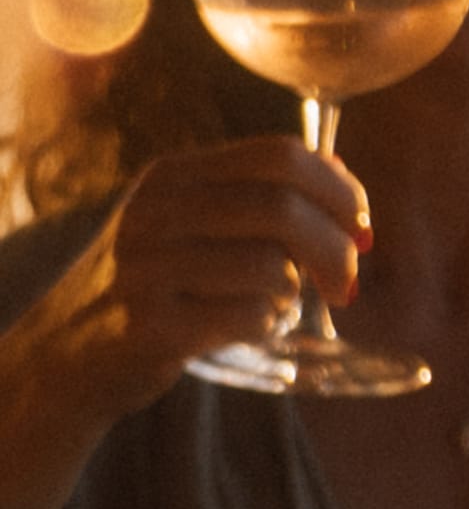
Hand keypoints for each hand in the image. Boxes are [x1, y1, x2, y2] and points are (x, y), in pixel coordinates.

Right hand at [13, 137, 366, 440]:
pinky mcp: (150, 324)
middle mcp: (155, 211)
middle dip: (335, 248)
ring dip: (293, 293)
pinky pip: (248, 316)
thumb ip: (256, 198)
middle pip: (282, 208)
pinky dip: (268, 325)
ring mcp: (147, 267)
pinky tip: (249, 327)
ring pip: (269, 267)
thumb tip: (342, 176)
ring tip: (274, 305)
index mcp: (173, 175)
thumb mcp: (189, 224)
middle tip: (348, 283)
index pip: (279, 155)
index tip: (361, 226)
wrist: (68, 352)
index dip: (338, 188)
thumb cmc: (154, 284)